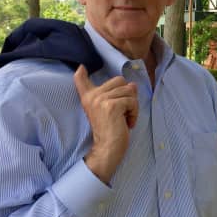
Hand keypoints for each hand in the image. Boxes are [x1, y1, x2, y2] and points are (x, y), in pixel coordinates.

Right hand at [74, 64, 138, 183]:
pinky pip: (132, 101)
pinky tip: (128, 123)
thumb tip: (132, 84)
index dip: (81, 73)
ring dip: (133, 106)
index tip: (81, 67)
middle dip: (127, 95)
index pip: (81, 80)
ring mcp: (101, 100)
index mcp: (88, 97)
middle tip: (122, 112)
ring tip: (125, 119)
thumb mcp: (112, 110)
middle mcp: (92, 96)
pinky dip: (134, 113)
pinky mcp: (111, 106)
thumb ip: (118, 95)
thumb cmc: (111, 131)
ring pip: (129, 90)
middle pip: (120, 80)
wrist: (107, 149)